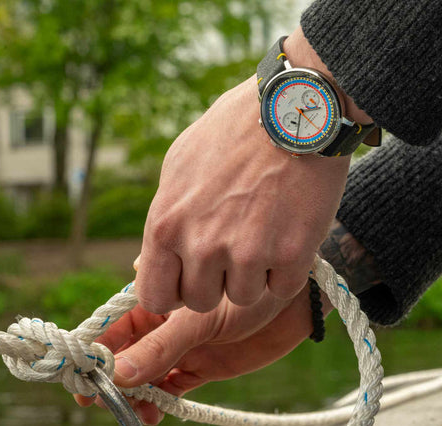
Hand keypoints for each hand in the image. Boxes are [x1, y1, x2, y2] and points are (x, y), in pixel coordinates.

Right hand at [75, 284, 332, 424]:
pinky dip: (159, 400)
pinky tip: (156, 409)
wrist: (293, 305)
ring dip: (135, 394)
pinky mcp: (201, 366)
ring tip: (136, 409)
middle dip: (110, 379)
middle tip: (99, 400)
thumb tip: (118, 373)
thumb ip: (161, 346)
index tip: (79, 375)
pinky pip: (171, 386)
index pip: (112, 326)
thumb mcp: (199, 320)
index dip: (93, 351)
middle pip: (125, 354)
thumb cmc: (248, 296)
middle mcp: (164, 323)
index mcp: (158, 299)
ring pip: (146, 375)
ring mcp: (181, 346)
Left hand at [134, 27, 365, 314]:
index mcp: (166, 224)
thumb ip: (164, 223)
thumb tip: (147, 265)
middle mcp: (202, 244)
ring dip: (254, 274)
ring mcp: (248, 252)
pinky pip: (281, 288)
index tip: (189, 280)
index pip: (155, 297)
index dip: (173, 293)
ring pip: (244, 297)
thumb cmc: (232, 134)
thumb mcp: (178, 168)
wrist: (294, 108)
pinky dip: (286, 269)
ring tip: (263, 232)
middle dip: (216, 281)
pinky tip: (288, 234)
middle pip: (201, 302)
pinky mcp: (292, 254)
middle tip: (234, 247)